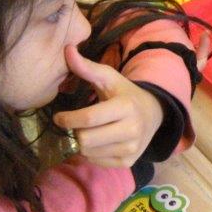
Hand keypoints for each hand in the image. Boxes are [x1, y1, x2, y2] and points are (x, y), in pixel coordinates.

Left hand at [52, 45, 163, 167]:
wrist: (153, 113)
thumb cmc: (125, 93)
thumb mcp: (109, 78)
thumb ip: (86, 67)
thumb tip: (66, 49)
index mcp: (126, 107)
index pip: (88, 119)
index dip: (68, 119)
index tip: (58, 117)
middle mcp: (131, 130)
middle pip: (85, 139)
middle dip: (76, 131)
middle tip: (78, 123)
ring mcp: (131, 149)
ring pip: (88, 152)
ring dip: (83, 142)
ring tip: (90, 131)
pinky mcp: (127, 162)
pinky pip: (95, 161)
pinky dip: (91, 152)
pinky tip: (99, 141)